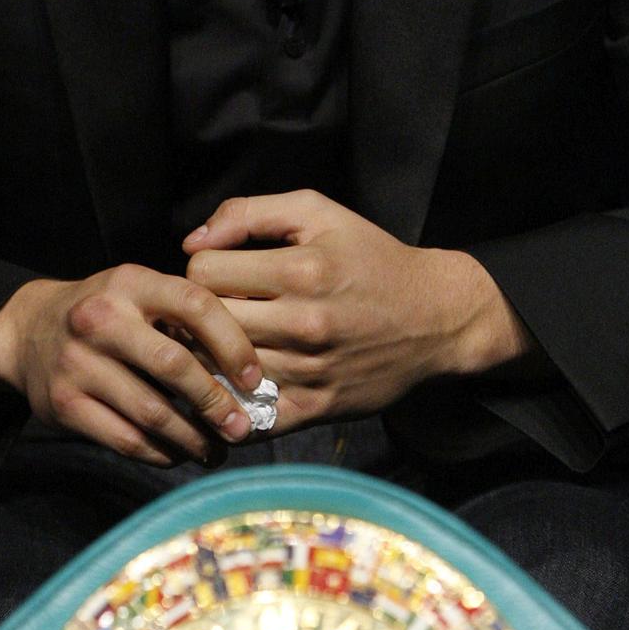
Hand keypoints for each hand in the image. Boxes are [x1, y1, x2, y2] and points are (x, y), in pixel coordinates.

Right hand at [0, 265, 263, 464]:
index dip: (233, 344)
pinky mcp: (64, 405)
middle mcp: (101, 319)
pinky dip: (161, 453)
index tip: (254, 378)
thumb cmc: (107, 313)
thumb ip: (184, 315)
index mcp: (130, 282)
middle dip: (216, 403)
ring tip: (216, 449)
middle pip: (174, 366)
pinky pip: (126, 440)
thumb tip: (246, 368)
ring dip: (193, 438)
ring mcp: (78, 363)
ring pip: (153, 413)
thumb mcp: (139, 292)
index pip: (195, 306)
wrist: (27, 330)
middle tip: (241, 427)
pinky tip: (179, 454)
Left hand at [184, 190, 531, 432]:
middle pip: (207, 321)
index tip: (221, 271)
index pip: (204, 272)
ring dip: (214, 355)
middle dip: (203, 312)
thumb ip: (249, 214)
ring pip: (221, 367)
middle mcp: (305, 323)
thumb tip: (191, 242)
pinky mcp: (316, 407)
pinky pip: (249, 416)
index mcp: (302, 269)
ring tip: (226, 341)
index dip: (203, 267)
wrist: (436, 317)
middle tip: (218, 308)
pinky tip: (234, 383)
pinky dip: (231, 402)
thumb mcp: (318, 213)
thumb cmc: (371, 258)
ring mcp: (310, 370)